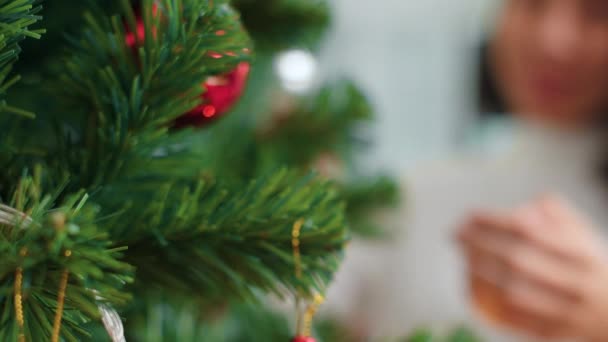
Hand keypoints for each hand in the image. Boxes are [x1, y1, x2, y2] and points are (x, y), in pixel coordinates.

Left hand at [458, 196, 607, 341]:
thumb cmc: (593, 271)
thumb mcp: (587, 239)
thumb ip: (560, 217)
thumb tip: (525, 206)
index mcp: (585, 254)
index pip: (530, 230)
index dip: (494, 221)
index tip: (469, 215)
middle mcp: (579, 283)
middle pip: (518, 259)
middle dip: (479, 244)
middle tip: (456, 234)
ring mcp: (569, 312)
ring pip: (514, 291)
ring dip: (481, 274)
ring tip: (464, 259)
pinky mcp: (558, 335)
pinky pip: (516, 319)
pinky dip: (491, 303)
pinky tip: (473, 289)